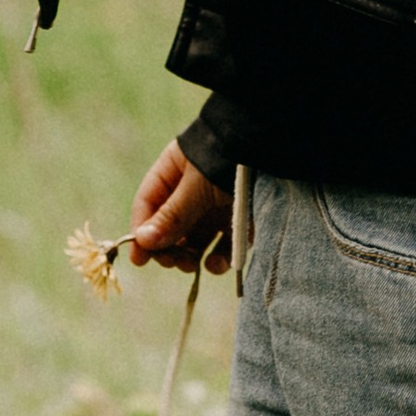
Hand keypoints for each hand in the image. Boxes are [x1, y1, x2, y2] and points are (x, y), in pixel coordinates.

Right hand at [130, 137, 232, 275]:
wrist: (277, 150)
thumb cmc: (230, 157)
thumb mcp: (198, 184)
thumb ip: (172, 214)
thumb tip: (142, 241)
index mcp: (175, 172)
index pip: (148, 204)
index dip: (142, 231)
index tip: (139, 260)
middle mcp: (193, 191)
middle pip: (170, 226)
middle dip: (168, 247)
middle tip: (172, 262)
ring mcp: (216, 207)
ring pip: (195, 241)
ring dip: (189, 258)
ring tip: (191, 264)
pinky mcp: (240, 222)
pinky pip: (223, 247)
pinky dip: (218, 259)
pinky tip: (217, 263)